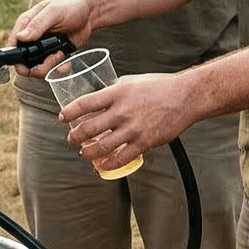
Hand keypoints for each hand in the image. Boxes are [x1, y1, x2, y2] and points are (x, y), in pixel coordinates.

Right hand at [7, 0, 97, 73]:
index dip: (16, 58)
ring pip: (37, 69)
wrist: (90, 13)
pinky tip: (67, 60)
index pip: (12, 46)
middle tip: (54, 56)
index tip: (29, 62)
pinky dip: (60, 69)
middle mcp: (31, 38)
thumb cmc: (71, 6)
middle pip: (23, 63)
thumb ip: (37, 25)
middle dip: (39, 65)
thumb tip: (20, 37)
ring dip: (51, 66)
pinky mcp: (53, 55)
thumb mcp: (54, 12)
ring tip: (61, 53)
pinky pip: (52, 70)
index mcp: (25, 25)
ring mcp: (41, 48)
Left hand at [58, 71, 191, 174]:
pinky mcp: (144, 142)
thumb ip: (115, 92)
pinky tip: (103, 166)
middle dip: (74, 137)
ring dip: (88, 153)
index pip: (85, 104)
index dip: (69, 112)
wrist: (185, 97)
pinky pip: (121, 158)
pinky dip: (109, 165)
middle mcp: (122, 111)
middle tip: (71, 139)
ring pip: (102, 147)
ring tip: (84, 154)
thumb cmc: (159, 86)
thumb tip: (101, 99)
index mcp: (116, 93)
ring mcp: (133, 128)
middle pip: (88, 128)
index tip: (63, 117)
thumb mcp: (131, 82)